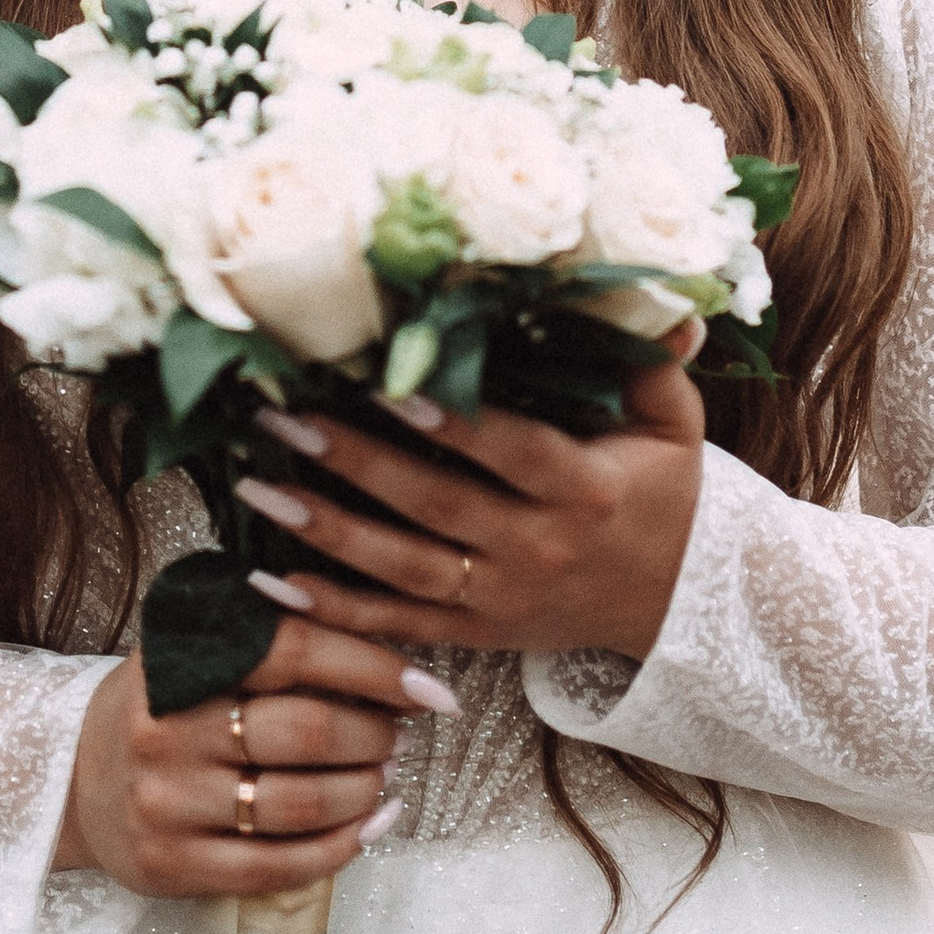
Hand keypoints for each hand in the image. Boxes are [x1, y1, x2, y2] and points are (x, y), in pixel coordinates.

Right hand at [56, 618, 448, 897]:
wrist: (68, 782)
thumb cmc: (157, 710)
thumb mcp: (186, 651)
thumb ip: (259, 632)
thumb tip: (360, 615)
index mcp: (175, 663)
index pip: (290, 650)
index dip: (372, 667)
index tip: (427, 687)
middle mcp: (166, 732)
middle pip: (303, 731)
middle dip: (373, 732)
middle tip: (398, 733)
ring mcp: (167, 805)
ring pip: (298, 803)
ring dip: (364, 789)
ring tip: (383, 775)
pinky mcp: (173, 866)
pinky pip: (278, 866)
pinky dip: (342, 847)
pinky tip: (372, 825)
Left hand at [230, 332, 706, 662]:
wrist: (673, 602)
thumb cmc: (662, 493)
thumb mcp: (675, 427)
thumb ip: (655, 363)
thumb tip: (661, 301)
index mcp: (585, 491)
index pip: (511, 452)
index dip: (452, 424)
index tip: (388, 386)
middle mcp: (538, 548)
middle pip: (437, 507)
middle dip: (356, 462)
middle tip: (284, 421)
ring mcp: (501, 598)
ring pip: (404, 569)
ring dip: (327, 532)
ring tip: (258, 491)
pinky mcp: (476, 632)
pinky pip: (398, 624)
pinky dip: (336, 611)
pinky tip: (274, 583)